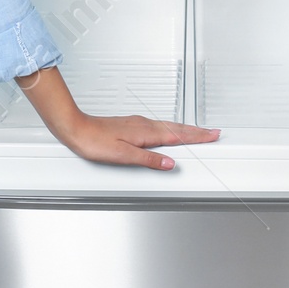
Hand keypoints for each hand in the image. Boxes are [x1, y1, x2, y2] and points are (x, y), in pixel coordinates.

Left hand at [54, 110, 221, 171]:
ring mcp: (138, 124)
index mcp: (146, 132)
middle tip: (212, 132)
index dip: (196, 136)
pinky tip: (168, 132)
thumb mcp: (124, 155)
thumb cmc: (94, 141)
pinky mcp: (131, 125)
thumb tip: (169, 163)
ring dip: (185, 129)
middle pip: (177, 128)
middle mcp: (144, 125)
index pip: (177, 136)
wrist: (76, 129)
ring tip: (197, 132)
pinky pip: (158, 126)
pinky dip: (171, 129)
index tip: (212, 135)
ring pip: (168, 126)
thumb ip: (148, 160)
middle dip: (196, 131)